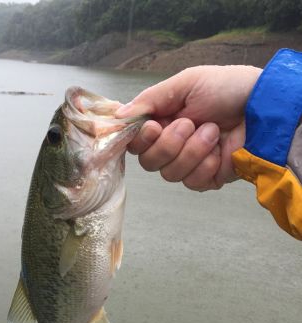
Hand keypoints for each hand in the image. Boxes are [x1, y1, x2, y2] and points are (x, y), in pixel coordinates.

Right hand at [116, 65, 261, 189]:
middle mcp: (171, 145)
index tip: (154, 126)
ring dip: (192, 151)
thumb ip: (150, 100)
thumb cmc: (226, 89)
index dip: (139, 140)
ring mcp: (188, 164)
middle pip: (148, 162)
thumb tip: (118, 116)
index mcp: (162, 121)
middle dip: (169, 144)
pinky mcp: (205, 178)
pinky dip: (205, 165)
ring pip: (169, 174)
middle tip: (190, 124)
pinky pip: (191, 182)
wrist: (262, 108)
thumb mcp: (185, 84)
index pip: (135, 142)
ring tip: (213, 131)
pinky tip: (218, 151)